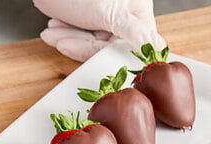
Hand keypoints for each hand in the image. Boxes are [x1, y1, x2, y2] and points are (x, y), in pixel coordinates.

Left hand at [33, 0, 165, 61]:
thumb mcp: (112, 13)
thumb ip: (136, 33)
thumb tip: (158, 50)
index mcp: (138, 13)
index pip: (126, 47)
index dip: (107, 55)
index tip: (93, 64)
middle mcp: (124, 17)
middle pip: (104, 47)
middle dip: (78, 44)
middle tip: (61, 42)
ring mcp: (105, 18)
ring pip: (88, 43)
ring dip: (67, 38)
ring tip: (52, 31)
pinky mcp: (87, 20)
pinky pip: (78, 37)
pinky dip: (63, 33)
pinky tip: (54, 27)